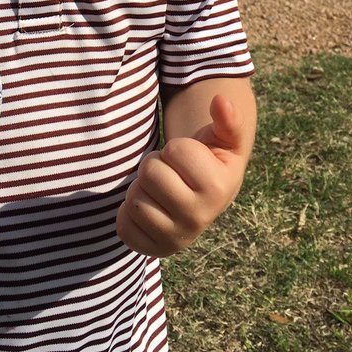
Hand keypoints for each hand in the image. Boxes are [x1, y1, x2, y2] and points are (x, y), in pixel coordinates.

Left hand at [116, 95, 248, 257]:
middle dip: (155, 165)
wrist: (204, 199)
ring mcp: (176, 239)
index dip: (175, 149)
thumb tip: (221, 100)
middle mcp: (199, 219)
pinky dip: (127, 213)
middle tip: (170, 172)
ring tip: (160, 189)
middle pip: (150, 174)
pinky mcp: (154, 250)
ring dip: (141, 187)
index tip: (187, 159)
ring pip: (134, 200)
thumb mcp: (225, 138)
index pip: (174, 151)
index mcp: (219, 188)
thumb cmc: (211, 160)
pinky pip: (123, 227)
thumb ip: (227, 118)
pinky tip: (149, 207)